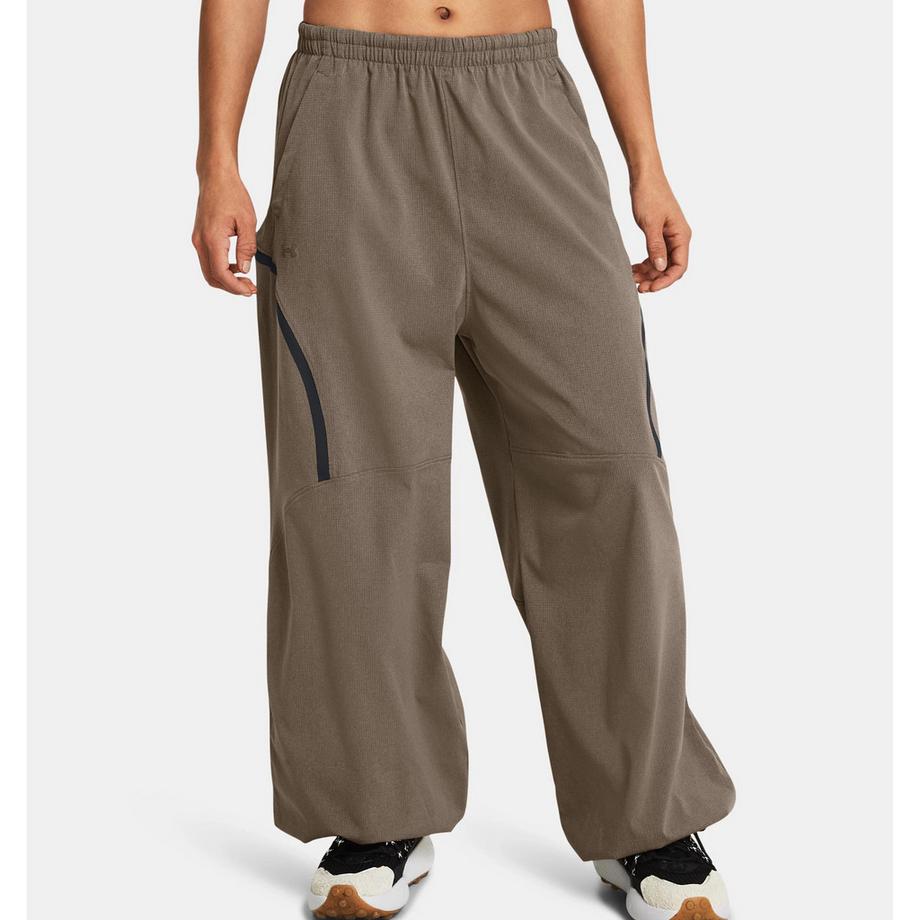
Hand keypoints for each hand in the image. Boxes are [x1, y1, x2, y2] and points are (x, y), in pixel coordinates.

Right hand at [192, 171, 257, 295]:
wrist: (216, 177)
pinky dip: (221, 270)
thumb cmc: (231, 194)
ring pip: (209, 271)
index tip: (249, 290)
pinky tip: (236, 267)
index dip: (235, 287)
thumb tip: (244, 269)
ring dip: (226, 280)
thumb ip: (247, 248)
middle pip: (212, 277)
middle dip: (231, 287)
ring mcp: (198, 240)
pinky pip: (208, 261)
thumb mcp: (247, 221)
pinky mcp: (199, 238)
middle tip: (250, 288)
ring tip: (245, 280)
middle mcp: (201, 242)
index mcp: (212, 239)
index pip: (221, 274)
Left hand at [630, 175, 691, 292]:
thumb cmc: (649, 195)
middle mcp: (678, 238)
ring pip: (661, 264)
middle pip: (670, 268)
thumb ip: (655, 247)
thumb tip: (661, 268)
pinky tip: (633, 269)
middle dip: (655, 279)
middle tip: (638, 287)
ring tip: (632, 278)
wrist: (644, 176)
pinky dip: (645, 264)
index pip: (679, 267)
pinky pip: (655, 255)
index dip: (666, 281)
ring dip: (648, 274)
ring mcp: (669, 237)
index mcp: (681, 235)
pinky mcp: (659, 235)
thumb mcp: (650, 223)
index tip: (650, 288)